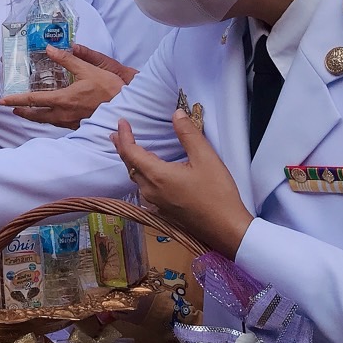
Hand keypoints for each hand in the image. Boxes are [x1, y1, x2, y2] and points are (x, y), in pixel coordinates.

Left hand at [0, 45, 136, 128]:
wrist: (128, 109)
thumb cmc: (110, 89)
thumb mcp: (89, 70)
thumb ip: (68, 60)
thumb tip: (50, 49)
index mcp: (63, 100)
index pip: (33, 100)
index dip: (16, 100)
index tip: (3, 101)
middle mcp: (63, 114)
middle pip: (36, 115)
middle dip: (23, 112)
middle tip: (12, 109)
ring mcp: (71, 123)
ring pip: (47, 121)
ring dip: (35, 116)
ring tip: (28, 112)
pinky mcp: (79, 126)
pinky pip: (59, 124)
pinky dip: (50, 119)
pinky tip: (51, 115)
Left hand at [111, 110, 251, 256]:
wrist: (225, 228)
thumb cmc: (217, 193)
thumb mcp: (206, 158)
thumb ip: (188, 134)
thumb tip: (176, 114)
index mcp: (157, 175)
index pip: (131, 152)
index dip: (124, 136)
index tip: (121, 122)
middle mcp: (150, 190)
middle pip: (129, 166)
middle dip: (122, 148)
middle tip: (117, 134)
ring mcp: (155, 203)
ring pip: (136, 179)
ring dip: (130, 162)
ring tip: (129, 150)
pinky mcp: (162, 211)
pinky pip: (144, 190)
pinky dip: (140, 175)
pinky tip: (147, 174)